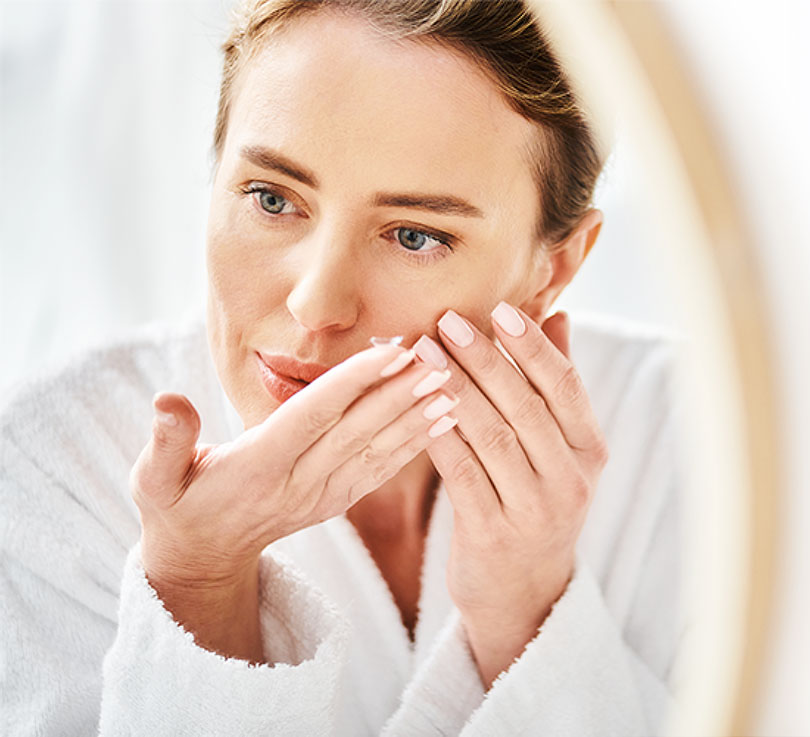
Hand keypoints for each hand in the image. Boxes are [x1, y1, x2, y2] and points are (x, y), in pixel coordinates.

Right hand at [129, 343, 456, 659]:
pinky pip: (381, 470)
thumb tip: (167, 401)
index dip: (354, 383)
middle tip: (439, 360)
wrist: (204, 556)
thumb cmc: (178, 504)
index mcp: (261, 465)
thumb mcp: (153, 478)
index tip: (391, 352)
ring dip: (417, 417)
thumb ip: (164, 442)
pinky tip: (442, 419)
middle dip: (401, 395)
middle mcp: (300, 482)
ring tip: (454, 385)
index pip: (315, 416)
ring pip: (378, 450)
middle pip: (358, 431)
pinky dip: (413, 443)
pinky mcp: (338, 500)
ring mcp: (324, 495)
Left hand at [414, 303, 608, 685]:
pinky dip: (441, 436)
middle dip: (486, 358)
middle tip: (449, 319)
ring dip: (456, 388)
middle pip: (525, 406)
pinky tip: (418, 404)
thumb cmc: (536, 502)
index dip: (534, 347)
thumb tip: (557, 315)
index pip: (566, 388)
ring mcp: (534, 511)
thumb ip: (556, 386)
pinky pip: (462, 475)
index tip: (502, 309)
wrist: (525, 593)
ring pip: (492, 436)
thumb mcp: (560, 450)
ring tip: (425, 351)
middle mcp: (569, 480)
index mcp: (589, 452)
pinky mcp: (492, 535)